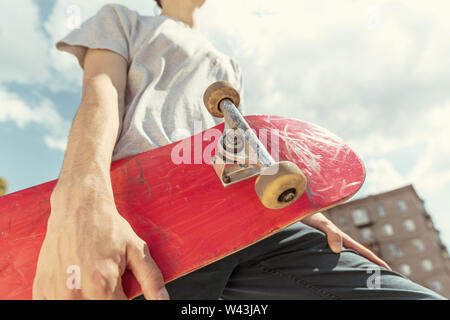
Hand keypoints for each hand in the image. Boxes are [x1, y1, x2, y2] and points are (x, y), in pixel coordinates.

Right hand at [32, 182, 169, 299]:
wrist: (78, 206)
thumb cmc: (107, 226)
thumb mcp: (136, 250)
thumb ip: (151, 279)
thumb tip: (163, 301)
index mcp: (102, 285)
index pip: (120, 310)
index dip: (124, 301)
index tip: (123, 290)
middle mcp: (76, 293)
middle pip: (97, 311)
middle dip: (107, 298)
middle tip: (107, 281)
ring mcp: (55, 293)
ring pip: (78, 310)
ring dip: (88, 299)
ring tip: (91, 280)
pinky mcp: (41, 289)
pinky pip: (53, 305)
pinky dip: (67, 298)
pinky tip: (75, 283)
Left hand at [302, 213, 391, 270]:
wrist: (296, 209)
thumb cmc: (309, 215)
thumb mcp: (321, 224)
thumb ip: (330, 234)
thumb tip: (338, 250)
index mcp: (341, 237)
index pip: (362, 251)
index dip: (375, 260)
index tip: (387, 269)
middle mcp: (338, 241)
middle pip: (358, 256)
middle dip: (370, 265)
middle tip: (382, 277)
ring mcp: (330, 243)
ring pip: (347, 257)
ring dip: (356, 265)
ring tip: (364, 277)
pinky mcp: (321, 245)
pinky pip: (334, 257)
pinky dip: (342, 264)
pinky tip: (339, 271)